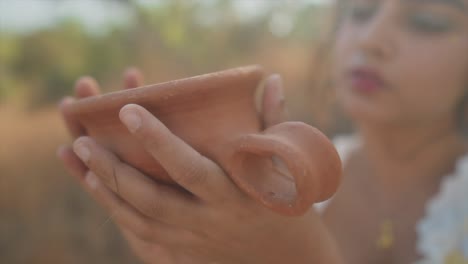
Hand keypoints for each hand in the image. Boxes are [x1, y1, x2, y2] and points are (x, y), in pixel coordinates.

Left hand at [58, 72, 342, 263]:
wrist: (287, 260)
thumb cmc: (288, 204)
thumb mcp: (287, 166)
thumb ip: (276, 121)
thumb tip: (271, 80)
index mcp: (233, 197)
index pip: (188, 168)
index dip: (157, 140)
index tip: (129, 109)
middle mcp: (207, 222)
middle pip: (150, 198)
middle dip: (113, 167)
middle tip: (83, 137)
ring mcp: (191, 242)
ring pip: (138, 219)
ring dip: (105, 189)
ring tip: (79, 156)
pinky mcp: (182, 254)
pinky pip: (140, 235)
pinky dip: (115, 211)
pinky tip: (97, 187)